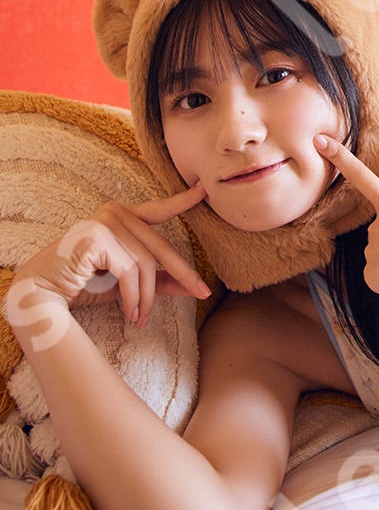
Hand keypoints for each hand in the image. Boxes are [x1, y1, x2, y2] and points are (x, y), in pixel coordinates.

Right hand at [8, 183, 211, 334]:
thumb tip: (190, 285)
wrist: (42, 293)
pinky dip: (133, 297)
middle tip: (202, 292)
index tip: (204, 190)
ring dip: (146, 298)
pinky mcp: (97, 237)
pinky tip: (130, 314)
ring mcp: (105, 222)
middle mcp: (116, 213)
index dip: (183, 201)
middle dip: (183, 274)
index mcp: (123, 216)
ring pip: (145, 264)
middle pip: (160, 246)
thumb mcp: (126, 281)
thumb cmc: (82, 285)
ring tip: (140, 319)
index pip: (159, 209)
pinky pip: (129, 271)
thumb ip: (156, 279)